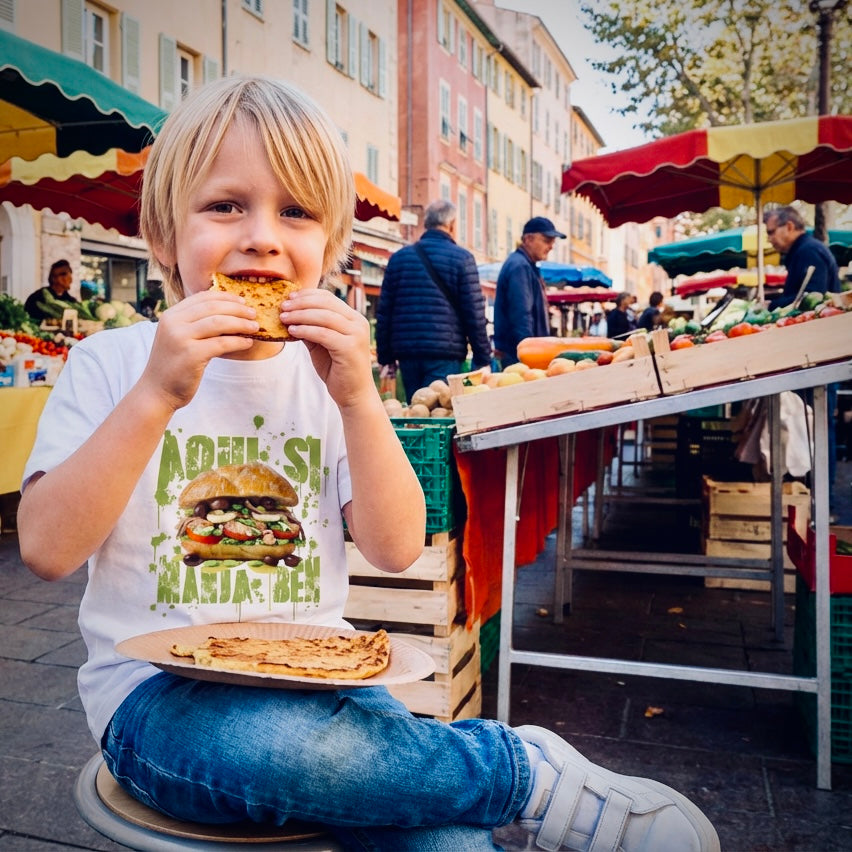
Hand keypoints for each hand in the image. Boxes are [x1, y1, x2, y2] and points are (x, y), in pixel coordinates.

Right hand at [139, 289, 257, 411]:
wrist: (157, 391)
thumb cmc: (174, 365)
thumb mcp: (179, 338)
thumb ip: (195, 324)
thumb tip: (229, 313)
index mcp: (171, 315)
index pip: (202, 297)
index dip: (225, 297)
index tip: (242, 301)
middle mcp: (173, 323)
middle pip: (213, 307)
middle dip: (237, 309)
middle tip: (253, 314)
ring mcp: (181, 338)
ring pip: (219, 323)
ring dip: (241, 323)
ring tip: (255, 327)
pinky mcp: (191, 355)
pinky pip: (222, 343)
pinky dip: (238, 341)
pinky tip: (247, 343)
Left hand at [280, 288, 374, 407]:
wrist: (354, 395)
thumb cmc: (337, 370)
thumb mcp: (322, 344)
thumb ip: (311, 328)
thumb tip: (290, 313)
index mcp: (353, 319)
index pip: (328, 298)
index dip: (307, 295)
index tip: (289, 298)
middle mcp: (358, 323)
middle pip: (326, 304)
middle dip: (301, 303)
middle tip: (282, 307)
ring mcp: (356, 335)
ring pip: (324, 317)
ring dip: (300, 315)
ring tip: (283, 318)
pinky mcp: (350, 348)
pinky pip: (323, 334)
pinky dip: (306, 330)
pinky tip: (292, 331)